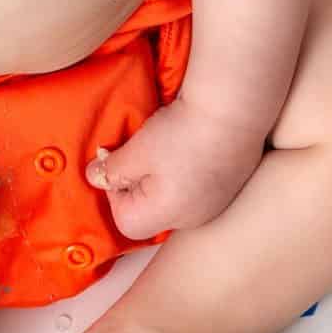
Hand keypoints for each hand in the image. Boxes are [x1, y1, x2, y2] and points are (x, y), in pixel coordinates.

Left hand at [87, 97, 263, 239]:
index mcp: (167, 215)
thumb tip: (95, 177)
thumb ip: (113, 169)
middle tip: (144, 153)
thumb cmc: (183, 133)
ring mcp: (214, 206)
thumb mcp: (137, 150)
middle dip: (140, 185)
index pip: (126, 222)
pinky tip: (191, 149)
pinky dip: (187, 174)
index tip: (123, 163)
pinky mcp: (229, 190)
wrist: (235, 110)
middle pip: (152, 214)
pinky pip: (196, 191)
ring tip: (169, 148)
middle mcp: (192, 219)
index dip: (116, 194)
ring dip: (163, 180)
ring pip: (175, 201)